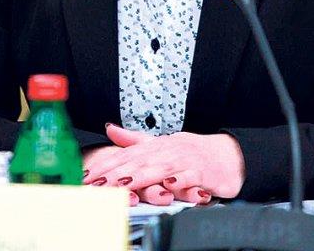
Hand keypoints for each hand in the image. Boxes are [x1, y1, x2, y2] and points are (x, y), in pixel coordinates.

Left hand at [83, 124, 244, 200]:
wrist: (228, 156)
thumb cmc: (192, 154)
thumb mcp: (160, 145)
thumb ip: (134, 139)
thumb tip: (110, 128)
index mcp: (154, 146)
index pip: (124, 156)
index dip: (104, 166)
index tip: (85, 177)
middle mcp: (166, 150)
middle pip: (137, 162)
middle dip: (115, 173)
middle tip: (95, 184)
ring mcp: (184, 160)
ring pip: (160, 168)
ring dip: (141, 176)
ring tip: (122, 184)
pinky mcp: (202, 172)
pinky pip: (189, 177)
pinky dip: (180, 181)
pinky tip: (169, 185)